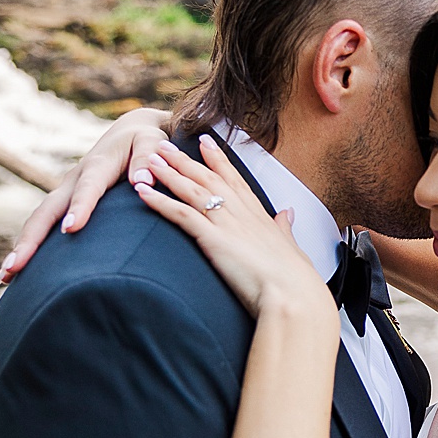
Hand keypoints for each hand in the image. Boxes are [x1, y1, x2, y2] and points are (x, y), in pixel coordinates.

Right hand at [0, 106, 172, 281]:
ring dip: (22, 248)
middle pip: (47, 211)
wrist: (126, 134)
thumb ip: (148, 158)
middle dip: (31, 239)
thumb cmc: (144, 141)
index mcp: (97, 166)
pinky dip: (30, 246)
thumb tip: (142, 182)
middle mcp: (73, 181)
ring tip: (6, 277)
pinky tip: (19, 273)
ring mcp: (64, 193)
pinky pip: (43, 226)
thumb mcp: (151, 141)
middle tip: (15, 267)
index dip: (80, 207)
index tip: (70, 229)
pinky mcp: (63, 204)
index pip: (88, 188)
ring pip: (39, 220)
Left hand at [131, 132, 331, 321]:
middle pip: (207, 178)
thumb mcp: (291, 247)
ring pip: (192, 189)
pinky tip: (143, 192)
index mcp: (258, 214)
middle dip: (185, 160)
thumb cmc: (294, 279)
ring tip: (150, 159)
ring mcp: (226, 223)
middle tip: (165, 145)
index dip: (218, 159)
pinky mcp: (213, 239)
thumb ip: (285, 228)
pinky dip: (160, 202)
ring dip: (169, 173)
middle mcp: (241, 212)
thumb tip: (287, 213)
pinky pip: (181, 214)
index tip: (205, 142)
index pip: (234, 178)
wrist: (293, 295)